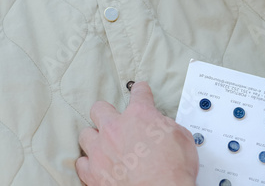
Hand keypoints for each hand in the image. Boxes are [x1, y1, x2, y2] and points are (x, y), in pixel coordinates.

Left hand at [76, 82, 197, 185]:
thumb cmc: (172, 171)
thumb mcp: (183, 138)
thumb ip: (168, 126)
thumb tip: (164, 127)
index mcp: (139, 115)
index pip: (138, 93)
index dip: (140, 91)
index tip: (140, 91)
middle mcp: (115, 128)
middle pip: (99, 109)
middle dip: (106, 112)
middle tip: (113, 120)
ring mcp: (101, 150)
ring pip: (85, 134)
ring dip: (94, 138)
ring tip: (102, 144)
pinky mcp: (93, 172)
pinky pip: (82, 163)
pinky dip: (88, 164)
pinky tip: (96, 165)